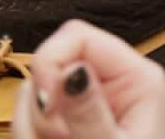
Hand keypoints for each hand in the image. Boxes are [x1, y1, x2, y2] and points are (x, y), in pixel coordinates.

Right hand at [12, 20, 164, 138]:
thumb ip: (87, 112)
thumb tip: (70, 70)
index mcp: (134, 77)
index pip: (77, 36)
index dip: (50, 62)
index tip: (46, 101)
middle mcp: (109, 84)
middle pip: (47, 67)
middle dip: (41, 108)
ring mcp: (84, 105)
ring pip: (31, 98)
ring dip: (33, 131)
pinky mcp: (67, 125)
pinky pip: (29, 122)